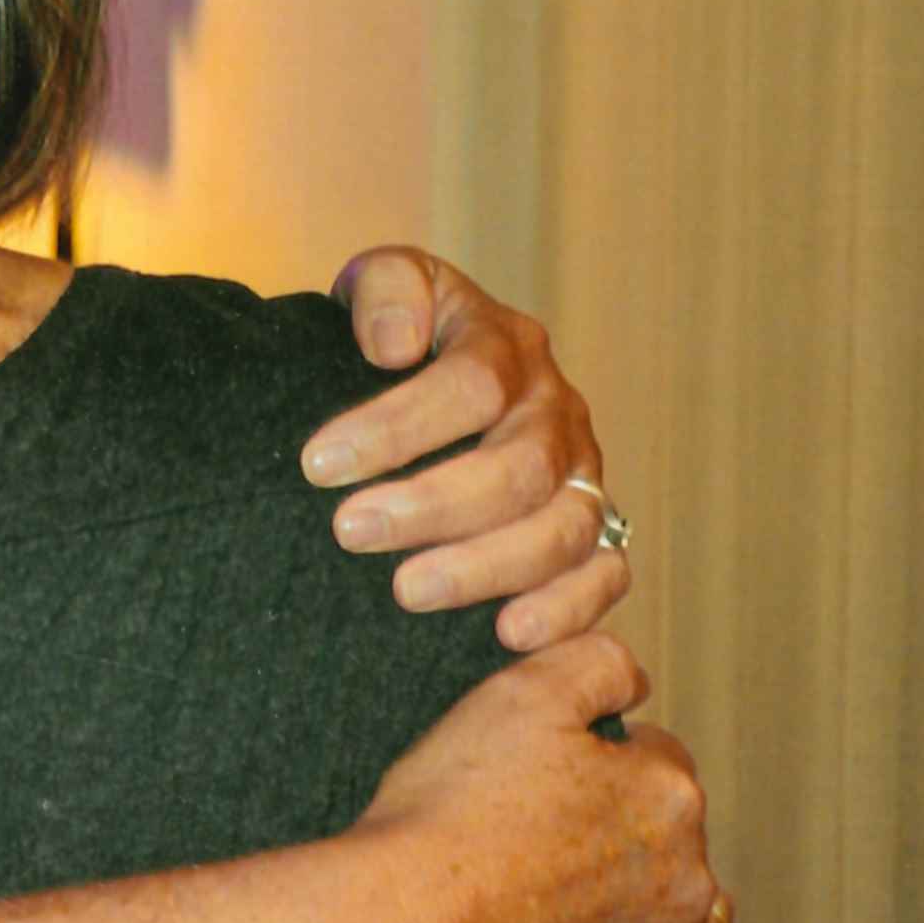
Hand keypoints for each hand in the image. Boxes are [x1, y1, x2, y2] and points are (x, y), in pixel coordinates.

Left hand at [304, 244, 626, 651]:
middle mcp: (556, 413)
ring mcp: (581, 479)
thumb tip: (391, 346)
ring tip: (406, 592)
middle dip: (433, 505)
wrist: (432, 391)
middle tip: (351, 531)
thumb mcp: (385, 289)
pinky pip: (605, 577)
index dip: (398, 426)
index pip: (473, 384)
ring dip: (484, 567)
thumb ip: (387, 290)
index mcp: (508, 347)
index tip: (318, 464)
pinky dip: (566, 610)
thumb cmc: (397, 346)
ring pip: (562, 530)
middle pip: (520, 467)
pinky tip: (506, 634)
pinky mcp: (595, 538)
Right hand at [355, 632, 740, 922]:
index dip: (605, 769)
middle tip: (544, 857)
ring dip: (661, 917)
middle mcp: (686, 875)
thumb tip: (637, 681)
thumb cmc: (448, 814)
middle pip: (677, 846)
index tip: (550, 788)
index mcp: (666, 792)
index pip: (660, 765)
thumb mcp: (519, 694)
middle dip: (629, 843)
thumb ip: (596, 665)